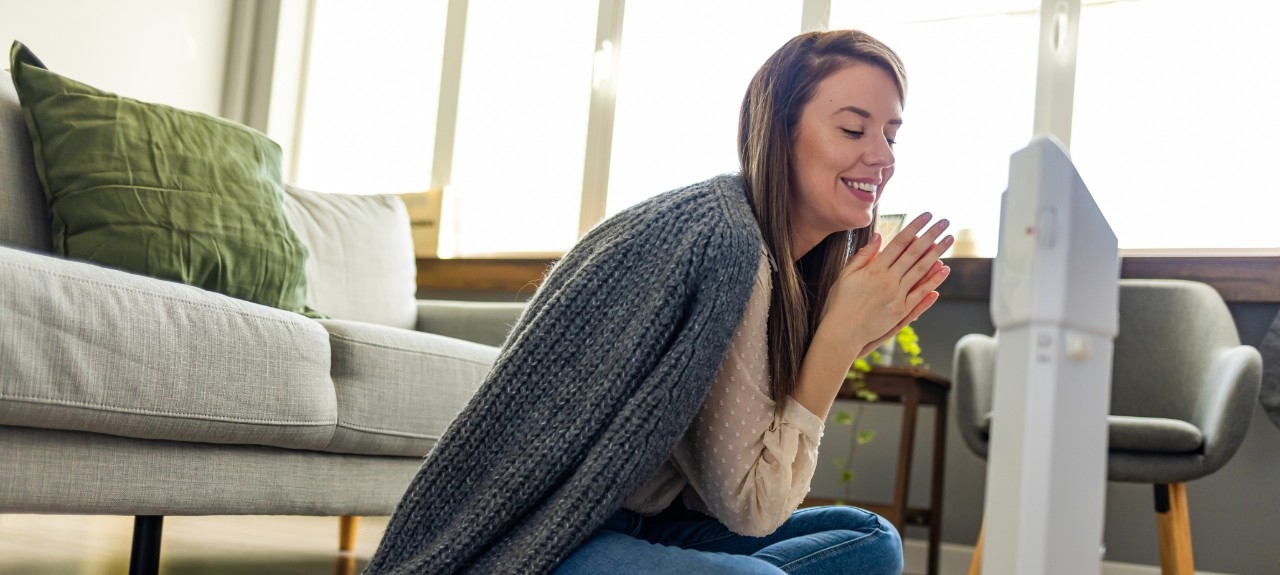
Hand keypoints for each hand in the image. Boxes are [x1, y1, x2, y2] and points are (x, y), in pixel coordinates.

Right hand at [818, 213, 953, 359]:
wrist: (841, 333)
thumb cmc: (840, 303)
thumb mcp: (846, 275)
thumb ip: (863, 255)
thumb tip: (878, 236)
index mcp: (874, 268)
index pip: (899, 242)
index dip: (914, 227)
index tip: (926, 215)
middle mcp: (888, 280)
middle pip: (915, 253)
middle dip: (931, 235)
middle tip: (944, 221)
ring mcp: (897, 295)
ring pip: (921, 270)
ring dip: (937, 253)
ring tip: (949, 239)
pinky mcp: (901, 311)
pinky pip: (920, 293)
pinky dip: (933, 281)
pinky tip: (944, 269)